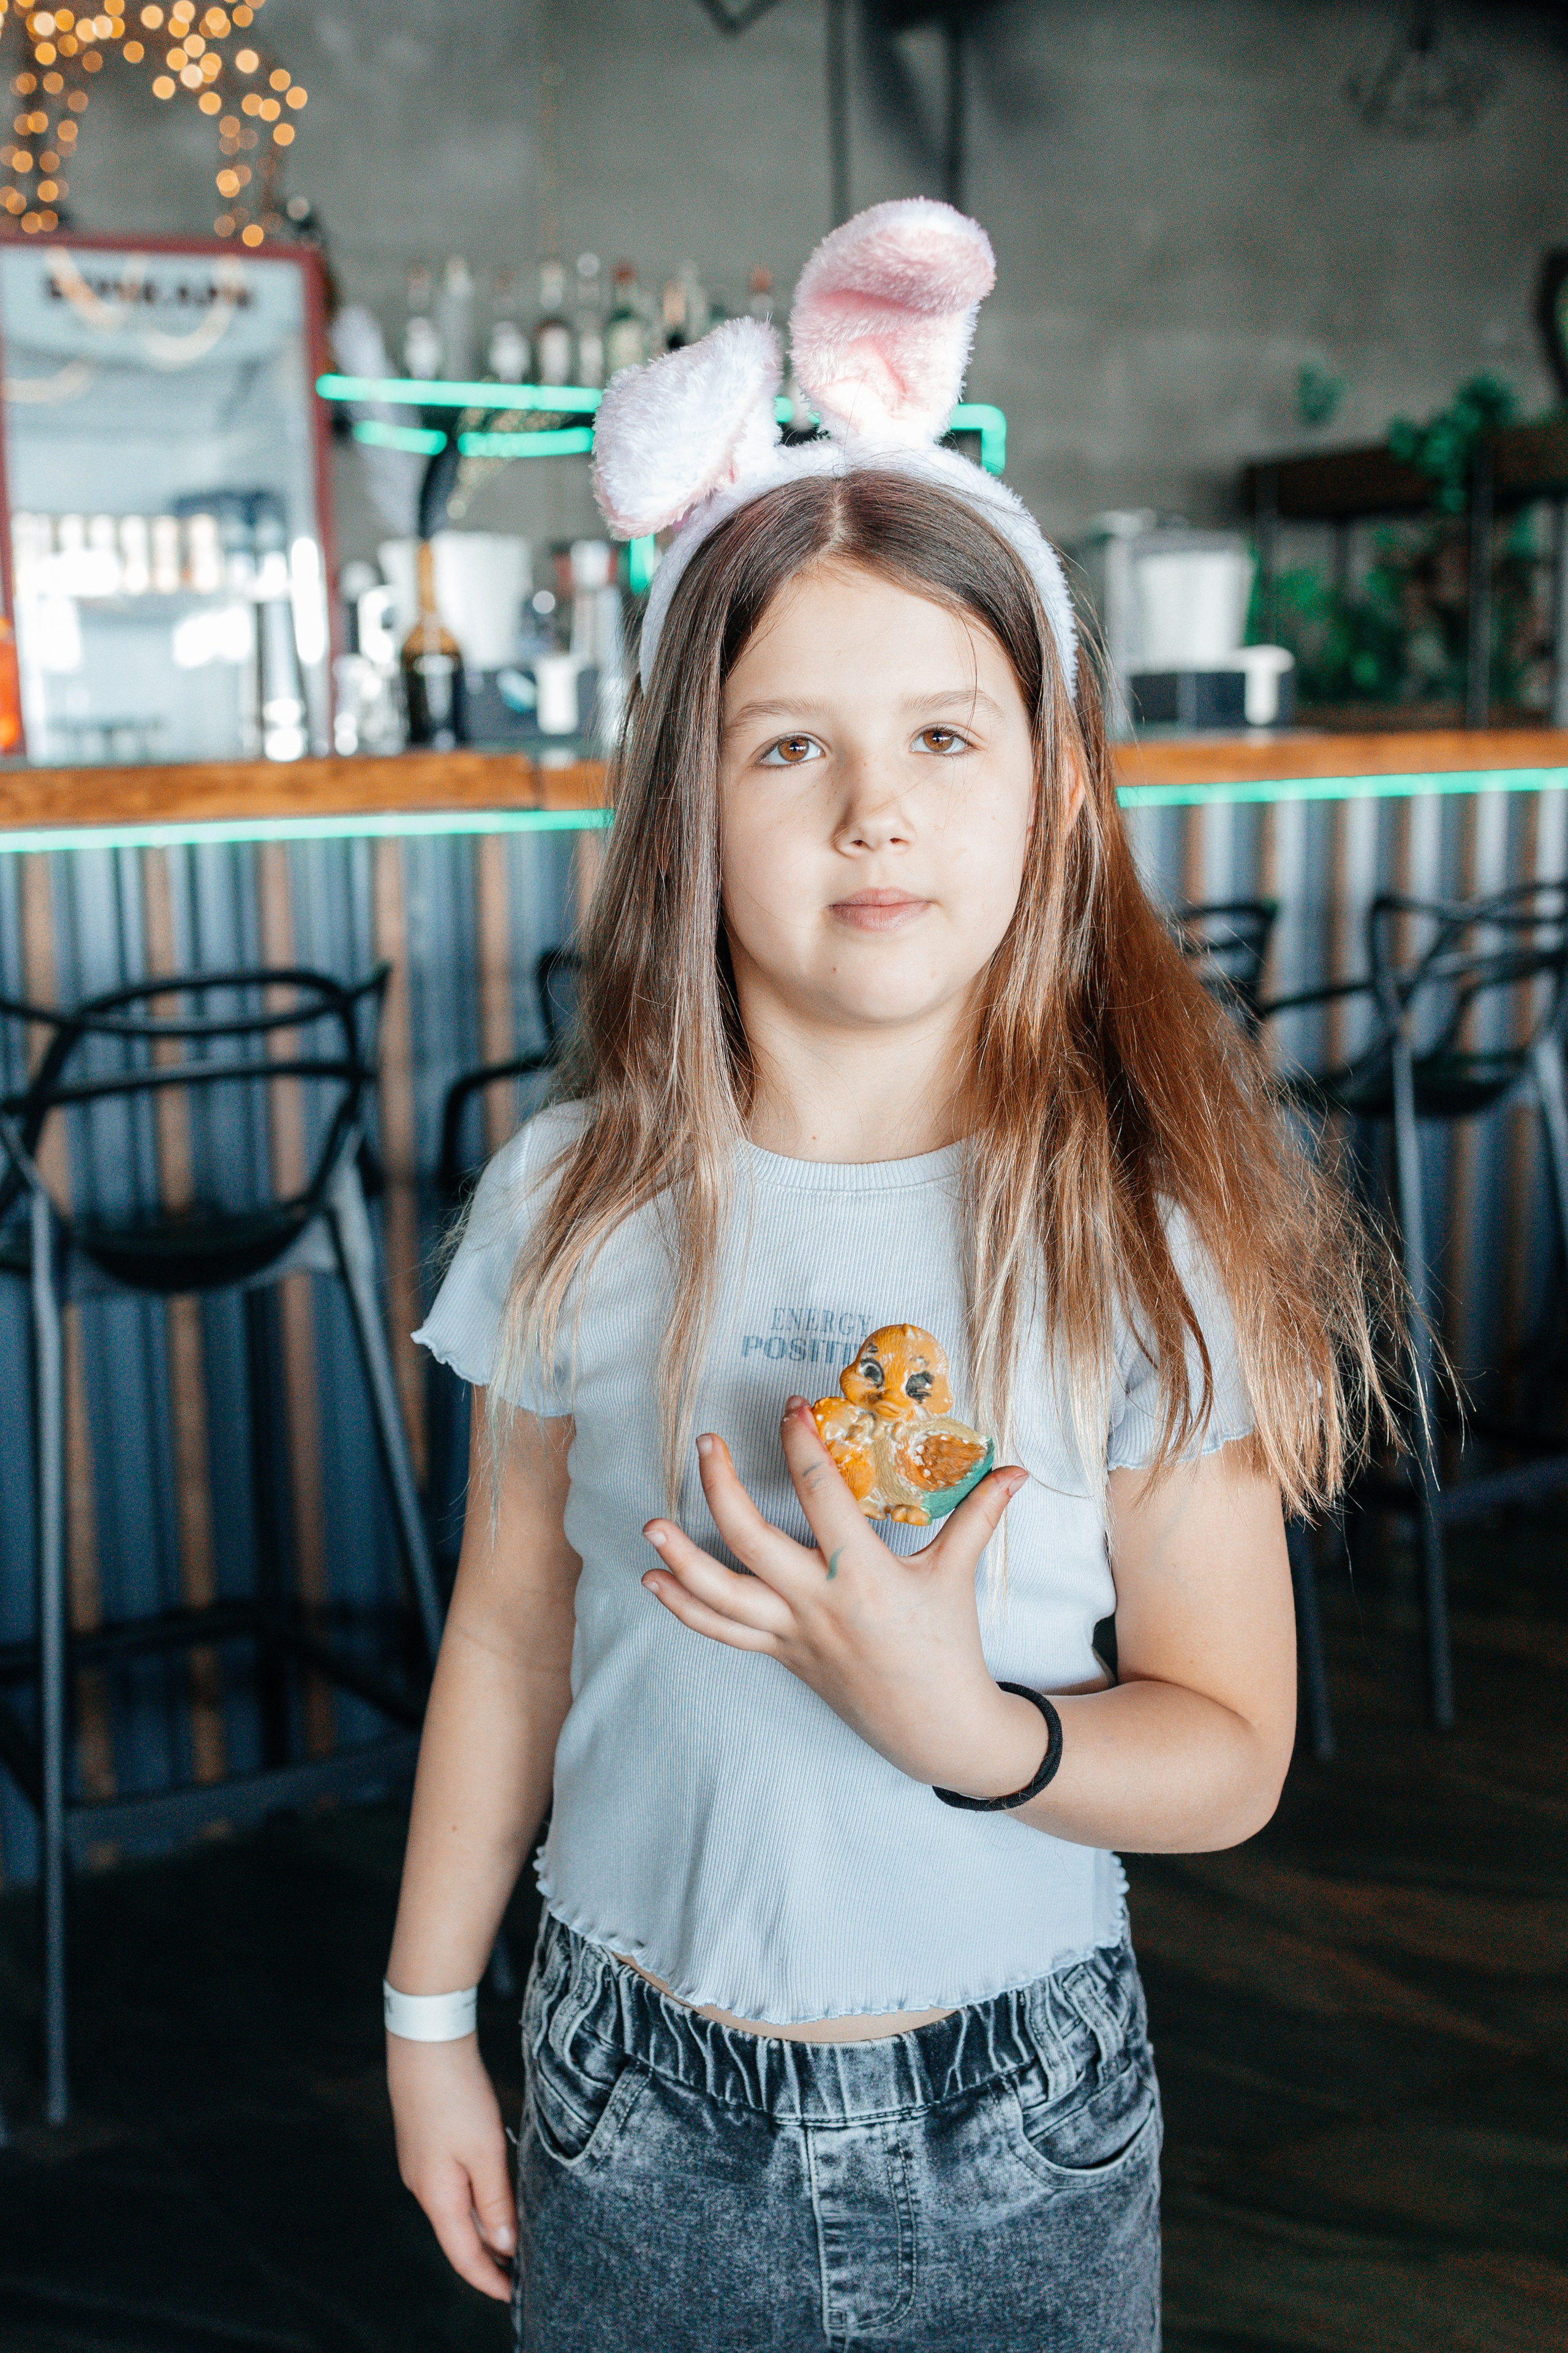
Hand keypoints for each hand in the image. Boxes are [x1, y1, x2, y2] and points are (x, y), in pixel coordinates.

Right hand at [387, 2033, 514, 2301]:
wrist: (426, 2044)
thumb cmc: (457, 2096)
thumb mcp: (485, 2152)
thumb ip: (496, 2201)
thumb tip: (504, 2245)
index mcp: (437, 2198)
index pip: (464, 2257)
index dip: (490, 2280)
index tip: (516, 2296)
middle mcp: (423, 2188)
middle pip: (459, 2237)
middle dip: (490, 2258)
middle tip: (523, 2271)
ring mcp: (421, 2166)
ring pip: (456, 2210)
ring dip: (484, 2227)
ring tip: (516, 2236)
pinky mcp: (425, 2144)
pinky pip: (453, 2186)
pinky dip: (476, 2200)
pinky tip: (496, 2193)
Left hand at [641, 1396, 1045, 1799]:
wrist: (937, 1729)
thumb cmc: (948, 1648)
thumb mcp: (958, 1575)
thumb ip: (980, 1516)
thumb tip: (1016, 1470)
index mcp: (863, 1574)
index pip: (821, 1495)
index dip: (802, 1445)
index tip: (791, 1408)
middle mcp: (818, 1603)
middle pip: (751, 1540)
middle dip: (720, 1489)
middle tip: (703, 1443)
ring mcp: (793, 1634)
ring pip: (722, 1596)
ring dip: (681, 1560)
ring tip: (650, 1526)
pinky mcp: (782, 1656)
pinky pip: (723, 1631)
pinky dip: (686, 1607)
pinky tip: (656, 1581)